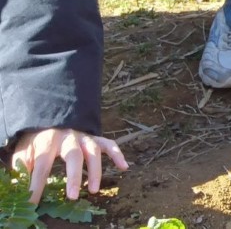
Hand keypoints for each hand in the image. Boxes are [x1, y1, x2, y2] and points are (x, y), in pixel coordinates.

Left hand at [11, 128, 128, 204]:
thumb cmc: (36, 139)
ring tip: (94, 190)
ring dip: (95, 171)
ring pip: (94, 151)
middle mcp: (68, 136)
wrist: (50, 116)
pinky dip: (117, 154)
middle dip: (74, 177)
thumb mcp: (23, 150)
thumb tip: (17, 185)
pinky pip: (109, 144)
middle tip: (73, 197)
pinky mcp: (94, 137)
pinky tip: (123, 167)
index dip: (37, 184)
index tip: (33, 202)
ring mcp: (84, 136)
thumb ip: (21, 167)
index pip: (42, 164)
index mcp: (47, 140)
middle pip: (73, 156)